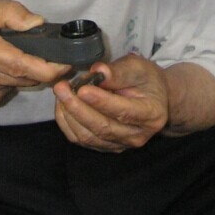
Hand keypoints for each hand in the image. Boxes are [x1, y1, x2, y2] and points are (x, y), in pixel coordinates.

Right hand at [0, 0, 72, 105]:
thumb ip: (10, 12)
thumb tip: (38, 23)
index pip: (22, 65)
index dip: (50, 67)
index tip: (68, 60)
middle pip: (29, 78)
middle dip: (50, 68)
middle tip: (60, 53)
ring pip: (25, 83)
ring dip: (36, 71)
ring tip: (35, 53)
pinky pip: (15, 88)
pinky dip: (21, 76)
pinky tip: (12, 63)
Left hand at [52, 53, 168, 151]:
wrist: (153, 98)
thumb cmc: (147, 81)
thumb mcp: (139, 68)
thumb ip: (119, 71)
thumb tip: (99, 71)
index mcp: (151, 114)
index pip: (123, 112)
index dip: (101, 102)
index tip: (82, 89)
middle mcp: (137, 135)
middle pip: (103, 127)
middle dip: (78, 108)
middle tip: (62, 88)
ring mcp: (121, 144)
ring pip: (89, 136)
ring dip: (70, 115)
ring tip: (61, 93)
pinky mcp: (106, 146)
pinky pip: (81, 140)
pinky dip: (68, 123)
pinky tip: (62, 105)